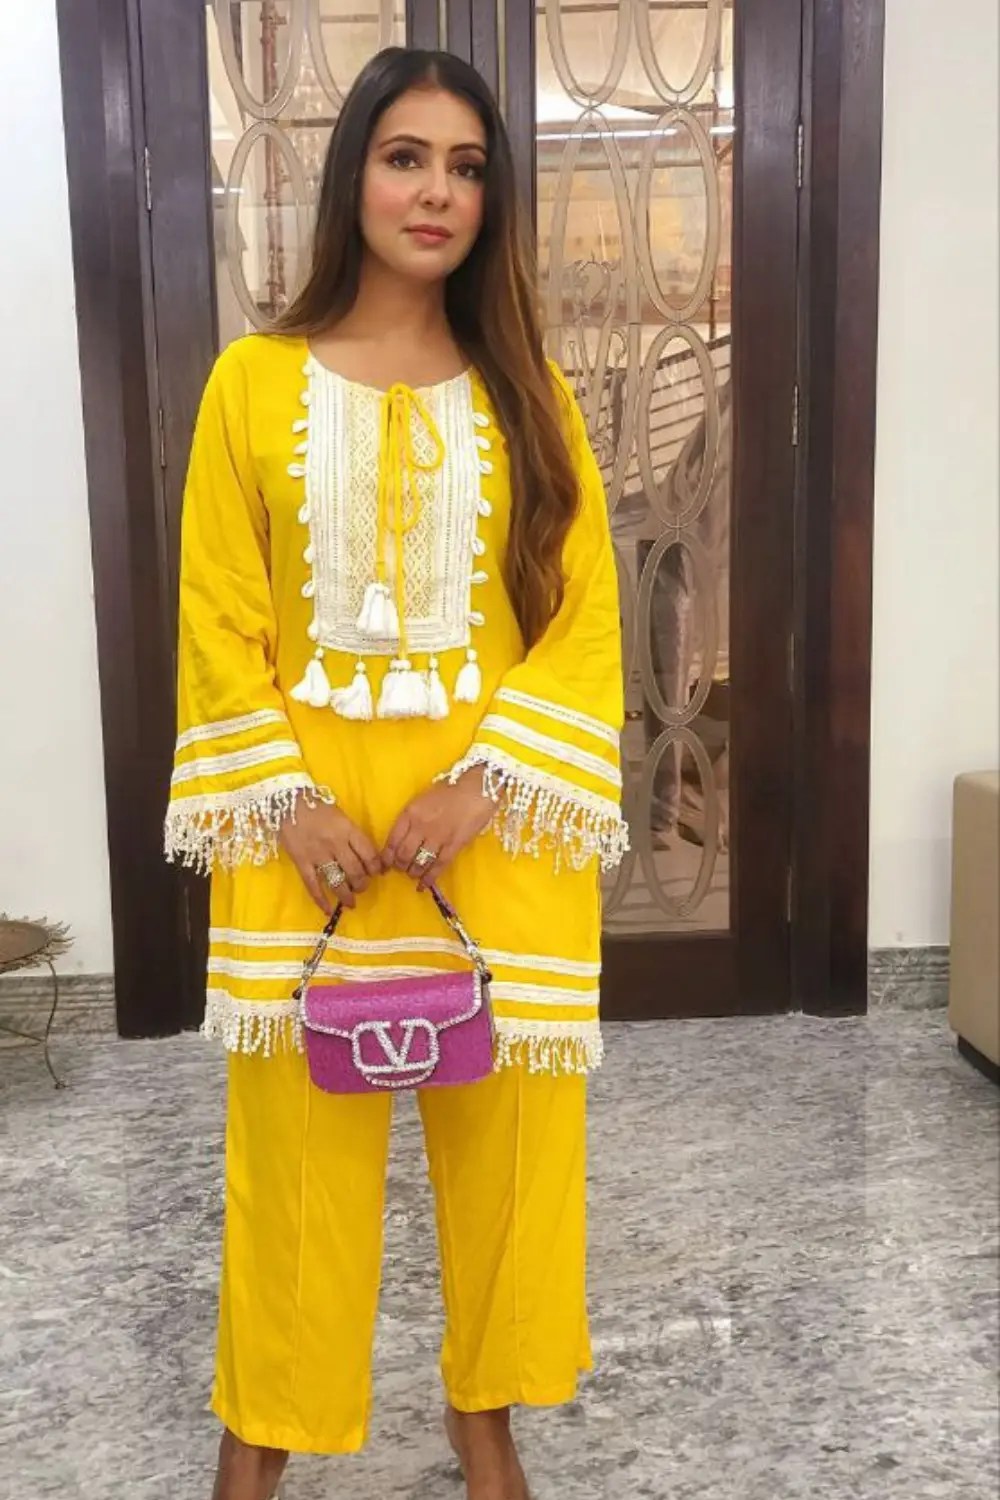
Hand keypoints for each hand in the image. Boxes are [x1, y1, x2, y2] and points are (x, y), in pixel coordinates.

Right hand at [279, 800, 380, 912]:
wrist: (287, 800)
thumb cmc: (317, 807)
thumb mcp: (341, 817)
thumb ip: (353, 836)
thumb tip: (366, 858)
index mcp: (348, 830)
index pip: (369, 854)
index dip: (376, 868)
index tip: (376, 873)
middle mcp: (335, 843)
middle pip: (355, 871)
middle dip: (362, 884)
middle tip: (361, 887)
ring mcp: (317, 854)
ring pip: (337, 880)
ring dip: (346, 895)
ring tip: (351, 902)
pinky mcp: (301, 861)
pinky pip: (312, 885)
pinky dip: (321, 900)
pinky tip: (327, 910)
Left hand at [381, 767, 493, 889]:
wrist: (478, 786)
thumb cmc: (451, 789)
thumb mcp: (423, 800)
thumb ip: (412, 818)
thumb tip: (404, 838)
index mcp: (410, 812)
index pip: (391, 840)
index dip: (386, 857)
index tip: (385, 865)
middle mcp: (420, 826)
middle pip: (403, 854)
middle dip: (400, 866)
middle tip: (401, 870)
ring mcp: (437, 837)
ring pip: (418, 862)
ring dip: (413, 872)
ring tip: (413, 875)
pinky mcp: (454, 845)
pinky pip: (438, 866)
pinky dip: (429, 878)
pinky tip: (425, 884)